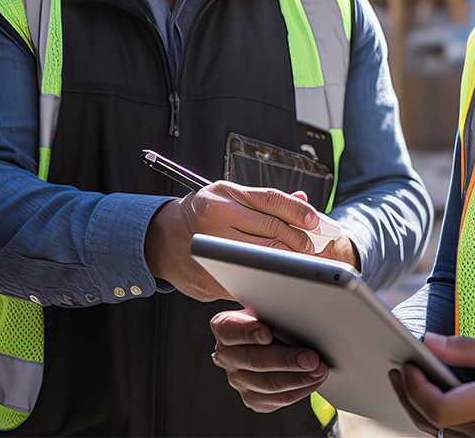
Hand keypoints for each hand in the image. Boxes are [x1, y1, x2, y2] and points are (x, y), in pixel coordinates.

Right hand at [144, 182, 321, 300]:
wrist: (160, 240)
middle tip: (310, 246)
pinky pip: (249, 280)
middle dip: (299, 240)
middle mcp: (215, 224)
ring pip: (265, 259)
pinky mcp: (211, 280)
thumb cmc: (201, 214)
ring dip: (290, 262)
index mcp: (221, 199)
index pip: (270, 202)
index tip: (314, 221)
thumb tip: (302, 200)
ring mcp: (211, 254)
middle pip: (272, 232)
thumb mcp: (228, 195)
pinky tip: (278, 277)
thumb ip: (264, 199)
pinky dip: (268, 279)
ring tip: (300, 260)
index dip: (298, 211)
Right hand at [211, 308, 327, 411]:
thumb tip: (297, 312)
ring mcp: (238, 379)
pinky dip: (298, 391)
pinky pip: (275, 400)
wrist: (263, 337)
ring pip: (267, 385)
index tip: (266, 333)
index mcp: (225, 328)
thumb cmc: (267, 319)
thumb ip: (272, 310)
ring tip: (318, 370)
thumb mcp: (265, 307)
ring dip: (297, 379)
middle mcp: (226, 356)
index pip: (230, 330)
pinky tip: (312, 381)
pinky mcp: (251, 397)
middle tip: (310, 358)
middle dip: (286, 360)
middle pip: (254, 361)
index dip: (248, 332)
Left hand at [388, 334, 474, 436]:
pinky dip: (437, 418)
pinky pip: (453, 436)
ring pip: (438, 433)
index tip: (409, 364)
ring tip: (410, 378)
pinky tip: (433, 395)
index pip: (442, 409)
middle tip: (399, 368)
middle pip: (432, 422)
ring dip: (419, 407)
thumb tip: (429, 342)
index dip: (416, 389)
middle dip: (408, 394)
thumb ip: (469, 348)